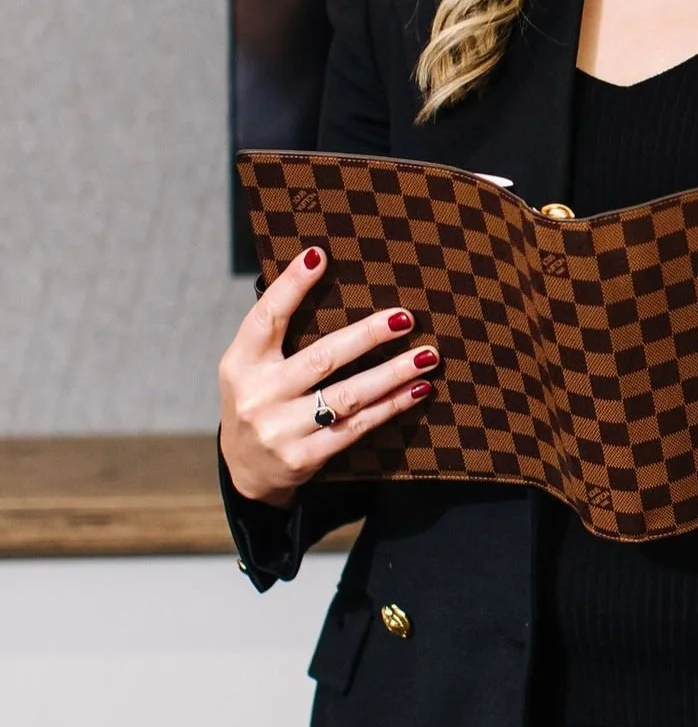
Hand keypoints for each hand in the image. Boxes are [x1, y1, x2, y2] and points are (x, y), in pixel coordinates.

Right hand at [217, 247, 439, 507]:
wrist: (246, 470)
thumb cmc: (261, 403)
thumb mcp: (251, 368)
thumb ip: (278, 336)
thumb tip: (320, 279)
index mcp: (241, 363)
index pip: (266, 318)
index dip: (291, 286)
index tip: (319, 256)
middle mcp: (258, 394)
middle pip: (322, 358)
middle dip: (367, 336)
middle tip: (405, 317)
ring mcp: (280, 429)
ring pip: (347, 396)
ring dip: (392, 375)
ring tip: (427, 357)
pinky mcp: (304, 457)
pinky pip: (357, 427)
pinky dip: (390, 407)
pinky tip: (417, 391)